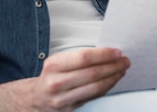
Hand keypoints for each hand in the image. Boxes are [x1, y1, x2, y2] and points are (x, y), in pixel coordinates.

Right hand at [0, 47, 129, 111]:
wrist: (31, 100)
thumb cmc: (48, 77)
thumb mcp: (57, 62)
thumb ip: (77, 59)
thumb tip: (105, 52)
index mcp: (53, 65)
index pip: (84, 58)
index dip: (104, 54)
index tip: (117, 51)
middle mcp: (56, 83)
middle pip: (92, 73)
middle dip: (113, 66)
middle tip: (125, 60)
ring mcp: (63, 99)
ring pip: (95, 88)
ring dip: (113, 78)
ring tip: (122, 70)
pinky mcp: (69, 110)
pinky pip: (92, 97)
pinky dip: (106, 88)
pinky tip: (113, 81)